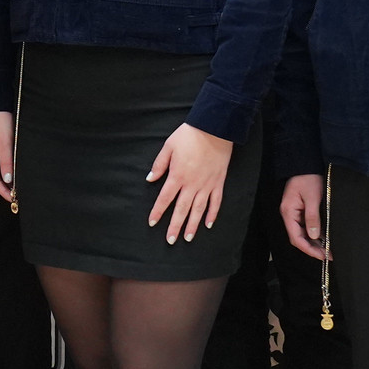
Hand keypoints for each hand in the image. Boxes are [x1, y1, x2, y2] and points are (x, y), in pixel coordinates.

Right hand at [0, 111, 14, 204]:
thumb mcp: (5, 145)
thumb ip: (7, 163)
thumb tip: (8, 180)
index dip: (3, 191)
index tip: (12, 199)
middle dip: (4, 188)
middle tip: (16, 198)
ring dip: (6, 180)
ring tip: (16, 190)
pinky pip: (0, 163)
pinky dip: (7, 171)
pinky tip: (13, 174)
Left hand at [146, 122, 233, 243]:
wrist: (214, 128)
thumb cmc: (189, 136)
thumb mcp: (168, 147)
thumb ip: (159, 165)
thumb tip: (150, 179)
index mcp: (177, 176)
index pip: (165, 198)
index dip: (158, 211)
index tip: (152, 222)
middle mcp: (192, 184)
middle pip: (181, 209)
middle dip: (175, 226)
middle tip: (170, 240)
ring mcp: (207, 185)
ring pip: (198, 210)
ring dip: (192, 225)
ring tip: (187, 238)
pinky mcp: (218, 182)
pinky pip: (216, 202)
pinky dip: (212, 214)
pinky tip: (208, 224)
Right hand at [280, 173, 325, 259]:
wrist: (306, 164)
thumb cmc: (308, 178)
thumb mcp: (312, 197)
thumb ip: (312, 217)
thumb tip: (314, 236)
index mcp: (288, 213)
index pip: (296, 238)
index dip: (308, 249)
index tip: (321, 256)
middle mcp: (290, 215)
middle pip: (299, 237)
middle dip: (313, 248)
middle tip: (328, 255)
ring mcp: (295, 213)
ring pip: (303, 233)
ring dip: (315, 242)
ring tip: (328, 249)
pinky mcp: (302, 210)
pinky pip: (307, 226)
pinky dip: (316, 233)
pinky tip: (326, 238)